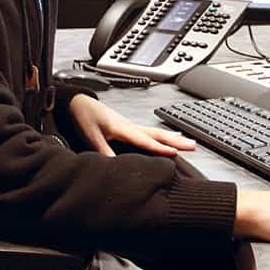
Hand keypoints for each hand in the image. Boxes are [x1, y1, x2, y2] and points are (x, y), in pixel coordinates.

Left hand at [68, 93, 195, 156]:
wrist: (76, 102)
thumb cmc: (83, 116)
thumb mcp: (91, 136)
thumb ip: (103, 151)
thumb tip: (116, 166)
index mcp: (122, 127)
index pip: (144, 140)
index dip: (160, 148)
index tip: (175, 153)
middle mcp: (129, 125)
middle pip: (156, 134)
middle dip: (175, 140)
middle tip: (193, 145)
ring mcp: (129, 125)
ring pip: (154, 132)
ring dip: (171, 138)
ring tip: (187, 142)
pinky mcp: (126, 127)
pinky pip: (148, 133)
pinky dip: (160, 137)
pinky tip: (165, 139)